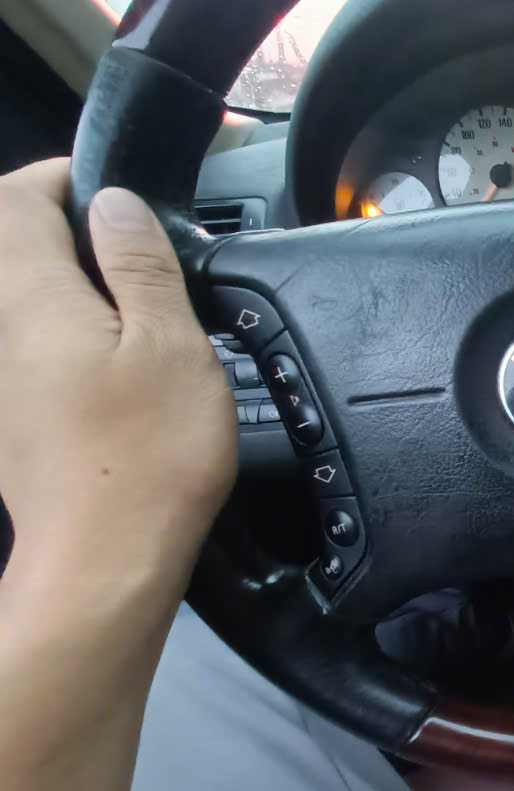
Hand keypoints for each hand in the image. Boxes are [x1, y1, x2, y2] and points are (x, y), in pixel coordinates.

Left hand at [0, 159, 236, 592]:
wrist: (104, 561)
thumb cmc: (148, 452)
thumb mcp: (170, 344)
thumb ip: (140, 264)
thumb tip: (114, 203)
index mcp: (30, 297)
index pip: (16, 199)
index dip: (60, 179)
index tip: (114, 192)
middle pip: (7, 246)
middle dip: (61, 228)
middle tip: (134, 248)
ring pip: (18, 300)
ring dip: (65, 282)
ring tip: (133, 305)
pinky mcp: (8, 419)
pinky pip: (25, 347)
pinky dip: (60, 330)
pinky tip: (110, 364)